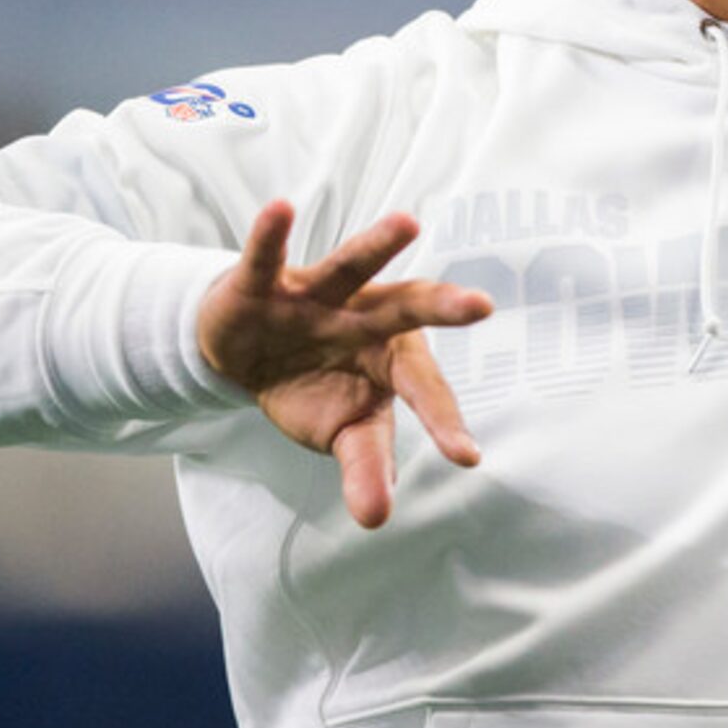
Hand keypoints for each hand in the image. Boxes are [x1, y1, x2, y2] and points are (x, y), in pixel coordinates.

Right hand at [197, 201, 494, 527]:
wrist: (245, 352)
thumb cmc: (313, 386)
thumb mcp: (340, 429)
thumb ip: (364, 465)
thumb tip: (378, 519)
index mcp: (390, 355)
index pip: (423, 388)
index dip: (443, 420)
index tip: (466, 456)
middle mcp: (363, 316)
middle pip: (409, 307)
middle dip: (443, 306)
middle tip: (482, 305)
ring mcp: (315, 295)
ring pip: (351, 265)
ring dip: (378, 244)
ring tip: (409, 222)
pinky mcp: (264, 283)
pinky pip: (268, 257)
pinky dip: (271, 235)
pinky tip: (280, 208)